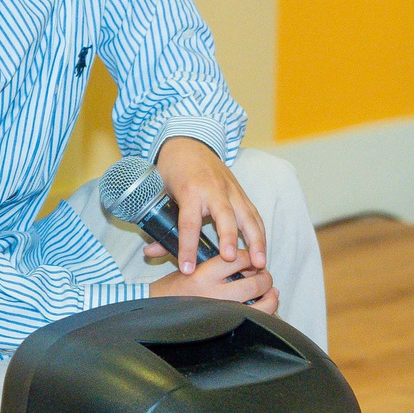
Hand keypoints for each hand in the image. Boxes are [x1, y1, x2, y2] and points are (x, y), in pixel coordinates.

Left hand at [149, 136, 266, 275]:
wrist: (189, 144)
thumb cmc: (174, 170)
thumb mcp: (160, 194)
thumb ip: (159, 225)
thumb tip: (151, 251)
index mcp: (190, 191)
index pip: (189, 223)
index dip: (187, 247)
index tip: (188, 268)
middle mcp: (214, 190)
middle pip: (225, 217)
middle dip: (228, 239)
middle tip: (229, 259)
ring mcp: (231, 190)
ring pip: (248, 217)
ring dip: (256, 241)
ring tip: (259, 264)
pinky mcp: (241, 193)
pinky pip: (254, 215)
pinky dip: (260, 234)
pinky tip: (262, 252)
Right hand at [150, 252, 279, 316]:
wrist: (155, 313)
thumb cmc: (173, 288)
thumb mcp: (188, 266)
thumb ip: (215, 262)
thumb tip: (245, 259)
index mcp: (204, 273)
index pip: (239, 258)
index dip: (251, 258)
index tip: (252, 261)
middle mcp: (214, 292)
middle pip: (255, 282)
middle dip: (265, 278)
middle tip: (265, 277)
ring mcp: (222, 311)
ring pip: (260, 305)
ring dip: (270, 296)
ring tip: (272, 292)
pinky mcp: (225, 326)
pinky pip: (253, 319)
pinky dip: (265, 312)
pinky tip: (267, 306)